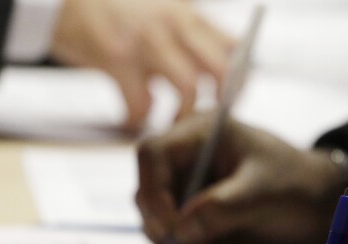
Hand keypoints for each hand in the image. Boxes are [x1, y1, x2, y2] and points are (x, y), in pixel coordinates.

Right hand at [51, 0, 234, 128]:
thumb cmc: (109, 10)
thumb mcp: (158, 11)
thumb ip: (185, 37)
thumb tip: (214, 75)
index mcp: (187, 14)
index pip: (235, 48)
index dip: (238, 81)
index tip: (230, 103)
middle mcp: (174, 24)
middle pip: (220, 72)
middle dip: (217, 105)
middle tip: (204, 125)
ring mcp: (147, 40)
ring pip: (189, 90)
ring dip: (181, 118)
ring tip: (169, 128)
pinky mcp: (116, 57)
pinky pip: (140, 103)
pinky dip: (137, 118)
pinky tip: (131, 119)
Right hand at [137, 116, 347, 243]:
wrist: (319, 205)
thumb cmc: (297, 185)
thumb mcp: (263, 194)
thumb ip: (221, 208)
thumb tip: (179, 232)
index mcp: (200, 133)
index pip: (151, 154)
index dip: (153, 193)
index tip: (174, 230)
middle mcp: (185, 157)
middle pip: (145, 190)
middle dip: (165, 225)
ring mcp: (187, 187)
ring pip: (155, 219)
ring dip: (179, 243)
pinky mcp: (192, 214)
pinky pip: (173, 237)